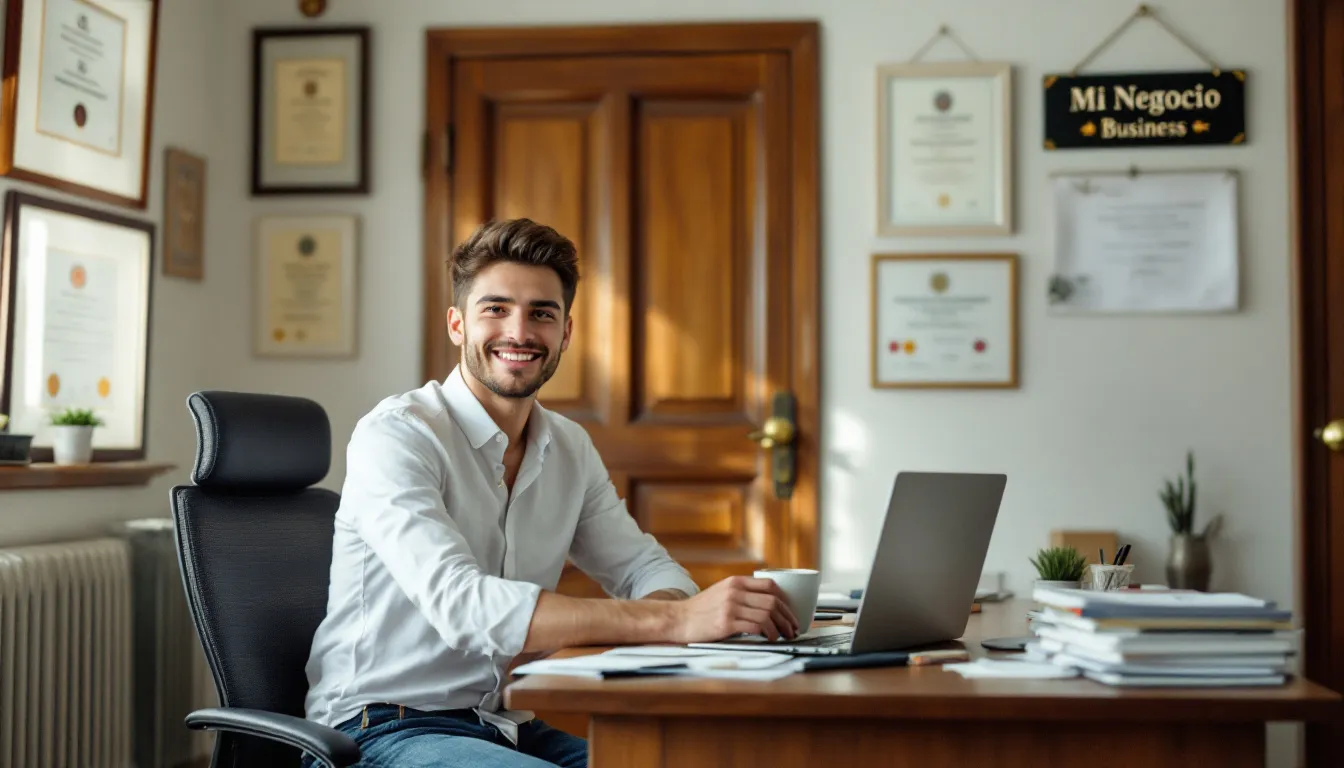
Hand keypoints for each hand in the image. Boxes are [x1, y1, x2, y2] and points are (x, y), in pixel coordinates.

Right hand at [668, 576, 799, 643]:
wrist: (678, 619)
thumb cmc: (699, 610)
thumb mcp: (721, 592)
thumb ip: (740, 593)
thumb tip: (765, 604)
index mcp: (735, 582)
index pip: (769, 585)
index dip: (785, 599)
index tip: (790, 611)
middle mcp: (735, 591)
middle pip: (772, 602)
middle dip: (788, 617)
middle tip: (793, 628)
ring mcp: (730, 606)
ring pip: (767, 615)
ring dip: (780, 627)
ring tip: (784, 635)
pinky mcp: (726, 623)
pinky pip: (756, 627)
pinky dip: (767, 633)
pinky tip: (769, 638)